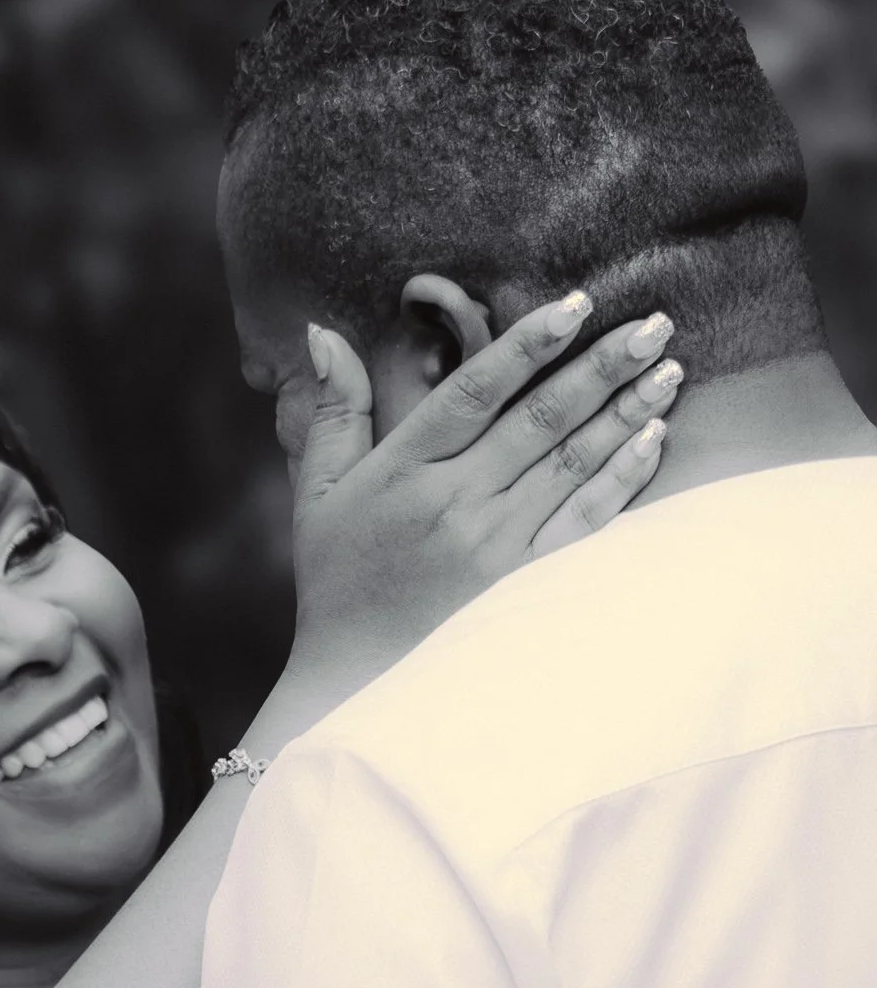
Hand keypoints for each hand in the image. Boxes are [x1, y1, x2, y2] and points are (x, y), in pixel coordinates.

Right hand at [286, 295, 681, 695]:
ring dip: (626, 413)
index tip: (576, 304)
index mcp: (402, 472)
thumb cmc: (336, 581)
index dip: (527, 344)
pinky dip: (622, 479)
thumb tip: (320, 332)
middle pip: (539, 420)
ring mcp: (493, 548)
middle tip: (654, 322)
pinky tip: (653, 440)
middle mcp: (452, 504)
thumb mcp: (319, 492)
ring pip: (571, 465)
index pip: (474, 392)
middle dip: (601, 366)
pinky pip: (583, 523)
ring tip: (669, 368)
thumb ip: (332, 410)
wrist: (353, 683)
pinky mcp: (522, 587)